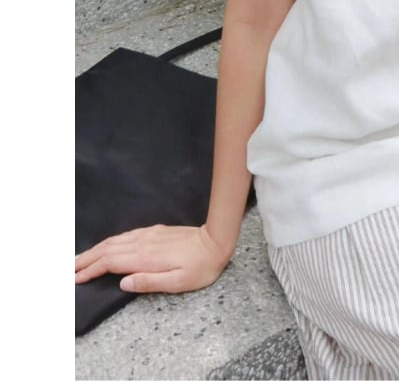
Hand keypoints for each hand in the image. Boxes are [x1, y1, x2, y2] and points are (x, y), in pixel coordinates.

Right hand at [74, 224, 231, 293]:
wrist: (216, 242)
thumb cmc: (200, 267)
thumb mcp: (178, 282)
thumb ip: (149, 282)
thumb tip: (123, 282)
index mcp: (146, 257)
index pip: (111, 262)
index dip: (92, 270)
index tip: (76, 277)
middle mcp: (144, 243)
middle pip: (108, 249)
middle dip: (87, 259)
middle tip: (68, 268)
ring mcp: (149, 235)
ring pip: (116, 240)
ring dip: (96, 249)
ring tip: (81, 258)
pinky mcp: (155, 231)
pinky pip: (126, 235)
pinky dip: (110, 242)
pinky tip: (107, 245)